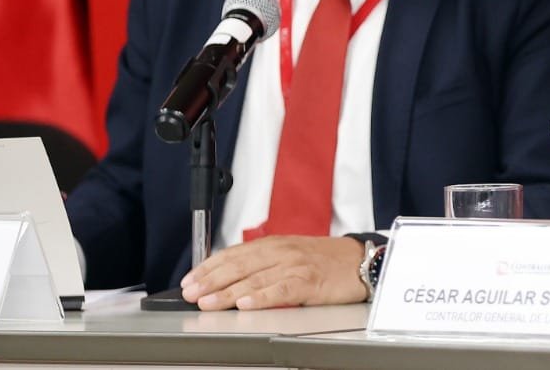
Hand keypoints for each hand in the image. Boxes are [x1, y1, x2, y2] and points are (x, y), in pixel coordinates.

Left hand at [179, 235, 365, 309]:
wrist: (360, 260)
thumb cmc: (325, 260)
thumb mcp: (290, 254)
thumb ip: (262, 263)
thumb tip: (228, 278)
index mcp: (274, 244)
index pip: (233, 253)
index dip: (208, 267)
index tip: (189, 280)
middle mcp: (282, 251)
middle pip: (239, 265)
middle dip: (211, 280)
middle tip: (190, 293)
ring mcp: (295, 265)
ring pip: (255, 279)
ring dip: (228, 292)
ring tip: (208, 302)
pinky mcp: (309, 282)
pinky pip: (281, 290)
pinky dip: (262, 297)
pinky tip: (246, 304)